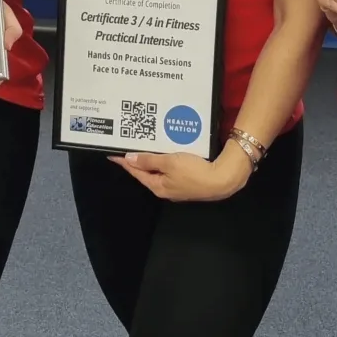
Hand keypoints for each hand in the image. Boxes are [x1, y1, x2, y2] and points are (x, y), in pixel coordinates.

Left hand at [110, 143, 252, 201]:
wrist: (222, 180)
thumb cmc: (194, 171)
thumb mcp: (169, 163)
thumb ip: (149, 161)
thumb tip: (129, 159)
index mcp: (157, 186)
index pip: (136, 173)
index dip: (125, 162)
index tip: (114, 154)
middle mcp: (165, 189)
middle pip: (147, 173)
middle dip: (138, 161)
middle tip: (128, 147)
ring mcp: (177, 187)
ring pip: (160, 172)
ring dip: (152, 161)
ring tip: (145, 148)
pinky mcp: (188, 182)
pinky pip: (171, 170)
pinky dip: (165, 161)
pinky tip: (166, 153)